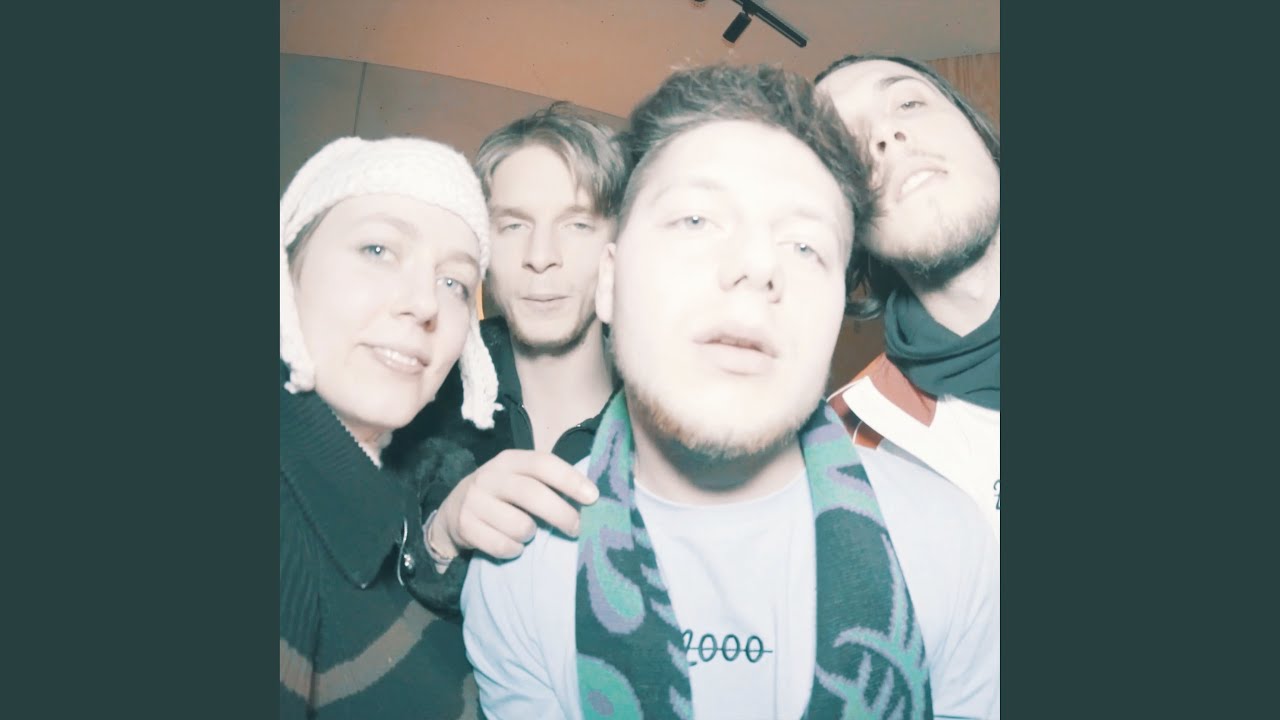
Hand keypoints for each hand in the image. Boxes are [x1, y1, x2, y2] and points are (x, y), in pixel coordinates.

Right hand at [426, 450, 599, 560]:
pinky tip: (514, 546)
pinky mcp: (464, 526)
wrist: (454, 510)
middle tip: (576, 528)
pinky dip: (515, 550)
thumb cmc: (504, 495)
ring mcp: (474, 501)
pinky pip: (503, 546)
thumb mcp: (520, 478)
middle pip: (533, 494)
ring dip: (532, 534)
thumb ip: (549, 482)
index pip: (543, 463)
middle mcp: (490, 476)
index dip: (570, 480)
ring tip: (529, 532)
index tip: (594, 497)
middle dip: (561, 514)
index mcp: (510, 460)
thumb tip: (593, 498)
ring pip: (519, 526)